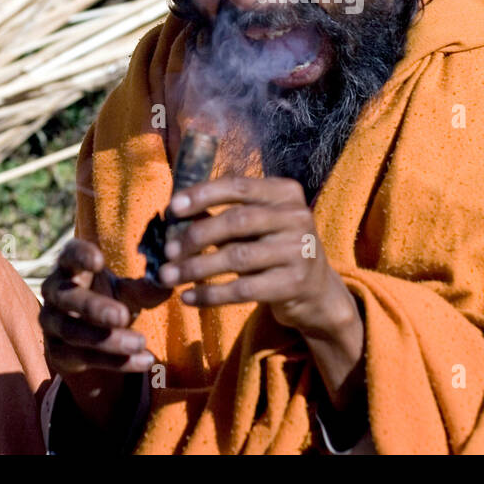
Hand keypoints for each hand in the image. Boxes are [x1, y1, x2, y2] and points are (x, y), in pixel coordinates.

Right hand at [40, 239, 169, 382]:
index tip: (99, 261)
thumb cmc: (109, 297)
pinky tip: (143, 361)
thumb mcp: (127, 291)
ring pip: (75, 332)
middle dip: (95, 308)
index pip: (69, 255)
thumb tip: (168, 283)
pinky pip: (85, 358)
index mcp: (70, 267)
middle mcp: (55, 292)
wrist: (90, 335)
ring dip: (109, 340)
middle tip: (123, 316)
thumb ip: (145, 288)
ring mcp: (52, 323)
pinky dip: (116, 361)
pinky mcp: (57, 353)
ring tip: (141, 343)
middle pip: (70, 298)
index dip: (81, 256)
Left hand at [156, 176, 356, 338]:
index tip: (172, 207)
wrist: (316, 291)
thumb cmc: (275, 249)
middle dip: (196, 235)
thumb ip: (224, 215)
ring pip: (237, 257)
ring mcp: (299, 250)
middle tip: (167, 250)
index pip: (238, 186)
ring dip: (196, 267)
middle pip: (236, 220)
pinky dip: (210, 294)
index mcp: (285, 193)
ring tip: (169, 276)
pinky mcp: (294, 284)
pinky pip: (243, 290)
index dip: (202, 194)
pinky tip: (188, 297)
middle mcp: (297, 216)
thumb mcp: (257, 226)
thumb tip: (175, 212)